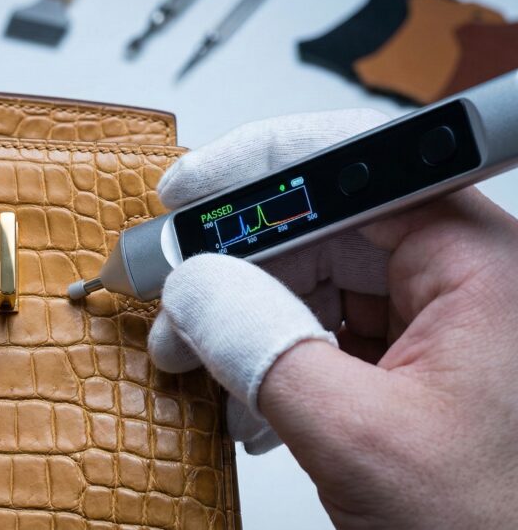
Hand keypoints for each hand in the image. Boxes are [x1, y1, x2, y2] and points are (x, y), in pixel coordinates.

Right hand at [148, 110, 517, 527]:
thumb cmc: (496, 525)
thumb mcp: (362, 438)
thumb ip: (266, 349)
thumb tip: (195, 284)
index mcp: (479, 262)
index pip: (358, 165)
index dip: (261, 166)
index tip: (188, 191)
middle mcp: (464, 273)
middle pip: (324, 224)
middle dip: (236, 264)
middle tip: (174, 298)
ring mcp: (439, 315)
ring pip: (318, 276)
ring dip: (247, 317)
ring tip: (200, 360)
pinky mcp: (415, 356)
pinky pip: (328, 323)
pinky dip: (275, 352)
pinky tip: (246, 394)